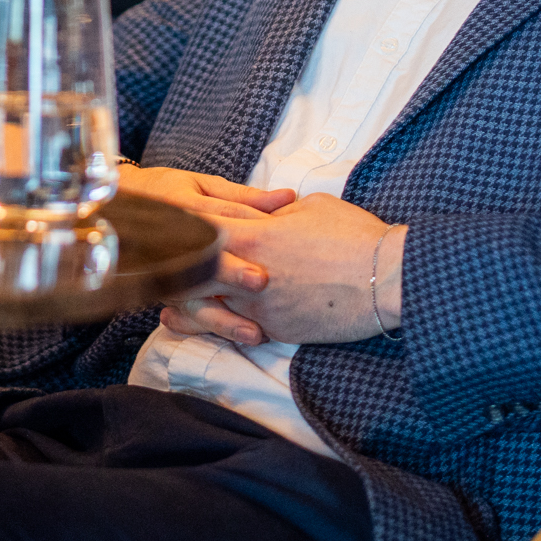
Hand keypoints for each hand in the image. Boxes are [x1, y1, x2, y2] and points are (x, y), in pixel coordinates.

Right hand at [116, 163, 295, 346]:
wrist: (111, 206)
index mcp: (184, 209)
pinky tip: (231, 337)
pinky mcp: (162, 289)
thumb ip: (244, 197)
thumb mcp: (200, 185)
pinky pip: (184, 315)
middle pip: (203, 262)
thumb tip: (288, 197)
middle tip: (260, 283)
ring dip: (223, 318)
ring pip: (193, 300)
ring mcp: (165, 270)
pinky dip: (208, 330)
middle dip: (230, 275)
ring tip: (254, 333)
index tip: (274, 246)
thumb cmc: (162, 190)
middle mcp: (172, 242)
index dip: (246, 234)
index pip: (219, 221)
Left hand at [170, 193, 405, 347]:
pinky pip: (240, 330)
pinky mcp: (277, 330)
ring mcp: (259, 306)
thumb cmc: (354, 236)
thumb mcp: (312, 208)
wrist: (389, 279)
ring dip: (186, 310)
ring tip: (165, 311)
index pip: (197, 231)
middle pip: (191, 275)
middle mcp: (246, 274)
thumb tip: (269, 213)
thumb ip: (276, 212)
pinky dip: (219, 330)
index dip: (174, 231)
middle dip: (170, 276)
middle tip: (150, 277)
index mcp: (251, 235)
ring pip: (208, 310)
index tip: (157, 232)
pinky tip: (202, 333)